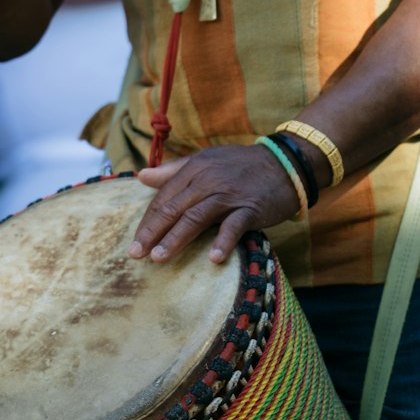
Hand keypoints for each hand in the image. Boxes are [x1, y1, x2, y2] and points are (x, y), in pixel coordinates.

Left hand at [131, 143, 300, 264]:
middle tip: (136, 254)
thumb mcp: (206, 160)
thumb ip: (173, 170)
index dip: (148, 220)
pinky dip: (223, 241)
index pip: (164, 196)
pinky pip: (234, 226)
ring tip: (159, 258)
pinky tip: (213, 259)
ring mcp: (229, 194)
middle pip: (175, 207)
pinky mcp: (250, 208)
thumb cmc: (241, 166)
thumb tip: (141, 176)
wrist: (285, 163)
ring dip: (176, 238)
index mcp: (195, 168)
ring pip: (196, 217)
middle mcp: (208, 180)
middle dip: (153, 231)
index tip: (135, 241)